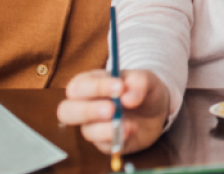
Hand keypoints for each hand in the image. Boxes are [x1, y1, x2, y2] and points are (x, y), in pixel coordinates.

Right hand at [57, 69, 171, 155]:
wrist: (157, 111)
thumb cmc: (143, 90)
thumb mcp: (147, 78)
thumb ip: (139, 82)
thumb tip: (127, 97)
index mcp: (91, 83)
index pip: (78, 86)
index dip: (96, 87)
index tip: (120, 87)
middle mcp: (86, 105)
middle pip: (66, 111)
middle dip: (87, 110)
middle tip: (111, 109)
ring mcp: (94, 126)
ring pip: (86, 131)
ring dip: (106, 128)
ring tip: (125, 122)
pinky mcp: (105, 143)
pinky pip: (103, 145)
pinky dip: (117, 138)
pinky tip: (131, 130)